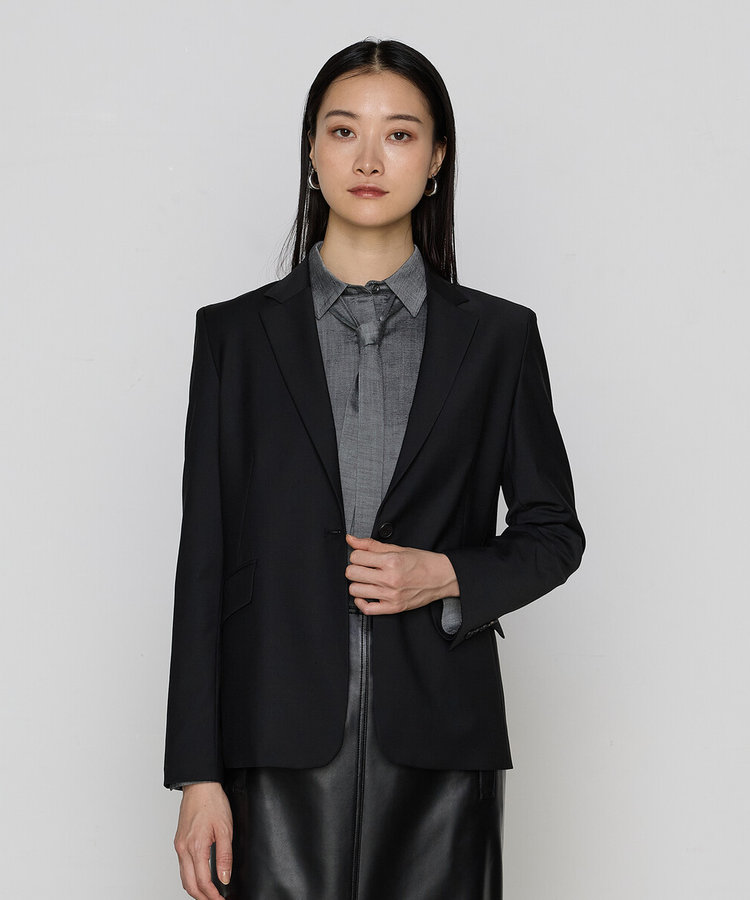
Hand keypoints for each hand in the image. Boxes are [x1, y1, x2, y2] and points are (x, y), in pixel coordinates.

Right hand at [174, 782, 232, 899]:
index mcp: (196, 847)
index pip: (202, 882)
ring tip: (209, 894)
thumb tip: (224, 877)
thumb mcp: (225, 829)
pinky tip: (200, 878)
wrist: (200, 785)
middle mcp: (183, 849)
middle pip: (189, 885)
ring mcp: (179, 845)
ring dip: (195, 890)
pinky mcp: (179, 841)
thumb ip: (225, 856)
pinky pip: (182, 866)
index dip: (213, 896)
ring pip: (183, 877)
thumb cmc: (213, 802)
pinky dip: (190, 877)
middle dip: (202, 897)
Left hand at [345, 533, 458, 615]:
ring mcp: (391, 595)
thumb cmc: (421, 562)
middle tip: (363, 568)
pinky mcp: (394, 607)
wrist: (441, 576)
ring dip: (357, 584)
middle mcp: (390, 579)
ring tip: (366, 580)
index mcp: (391, 561)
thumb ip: (371, 545)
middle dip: (354, 568)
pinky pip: (367, 609)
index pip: (356, 557)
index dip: (356, 555)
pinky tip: (366, 595)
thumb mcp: (396, 548)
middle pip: (352, 573)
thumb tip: (351, 539)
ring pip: (355, 590)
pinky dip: (361, 602)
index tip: (361, 557)